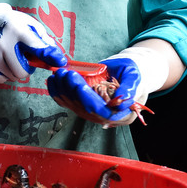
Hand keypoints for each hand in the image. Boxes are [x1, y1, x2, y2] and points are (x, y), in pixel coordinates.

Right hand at [0, 3, 65, 82]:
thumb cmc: (11, 24)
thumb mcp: (28, 24)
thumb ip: (42, 38)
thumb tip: (55, 54)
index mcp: (17, 30)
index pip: (36, 46)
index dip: (49, 56)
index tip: (60, 62)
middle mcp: (2, 42)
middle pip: (22, 70)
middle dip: (27, 68)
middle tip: (25, 59)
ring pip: (12, 77)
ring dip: (16, 71)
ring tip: (12, 58)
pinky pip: (1, 79)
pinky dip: (5, 74)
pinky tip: (3, 62)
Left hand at [47, 47, 168, 126]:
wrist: (121, 74)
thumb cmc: (129, 75)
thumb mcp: (133, 77)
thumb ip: (129, 88)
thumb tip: (123, 98)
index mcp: (117, 113)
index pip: (99, 110)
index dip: (88, 99)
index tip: (80, 85)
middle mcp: (101, 116)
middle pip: (82, 106)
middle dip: (71, 89)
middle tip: (65, 73)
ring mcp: (88, 112)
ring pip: (71, 103)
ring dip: (62, 88)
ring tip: (59, 72)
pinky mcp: (79, 105)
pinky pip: (65, 101)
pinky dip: (56, 91)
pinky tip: (52, 80)